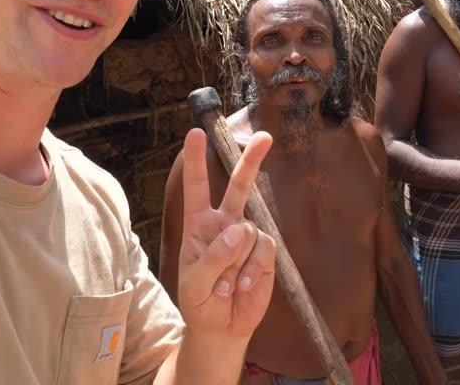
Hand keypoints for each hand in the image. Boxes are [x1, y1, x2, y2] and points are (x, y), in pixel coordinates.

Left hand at [176, 127, 276, 339]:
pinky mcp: (265, 253)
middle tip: (266, 137)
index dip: (196, 161)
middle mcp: (224, 224)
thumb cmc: (199, 301)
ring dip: (236, 262)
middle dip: (252, 161)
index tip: (195, 133)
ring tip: (226, 285)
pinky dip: (252, 270)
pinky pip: (263, 249)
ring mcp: (247, 238)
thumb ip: (212, 257)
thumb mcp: (194, 283)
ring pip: (248, 231)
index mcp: (198, 225)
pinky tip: (242, 286)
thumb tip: (240, 231)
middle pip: (239, 186)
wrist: (222, 327)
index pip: (197, 188)